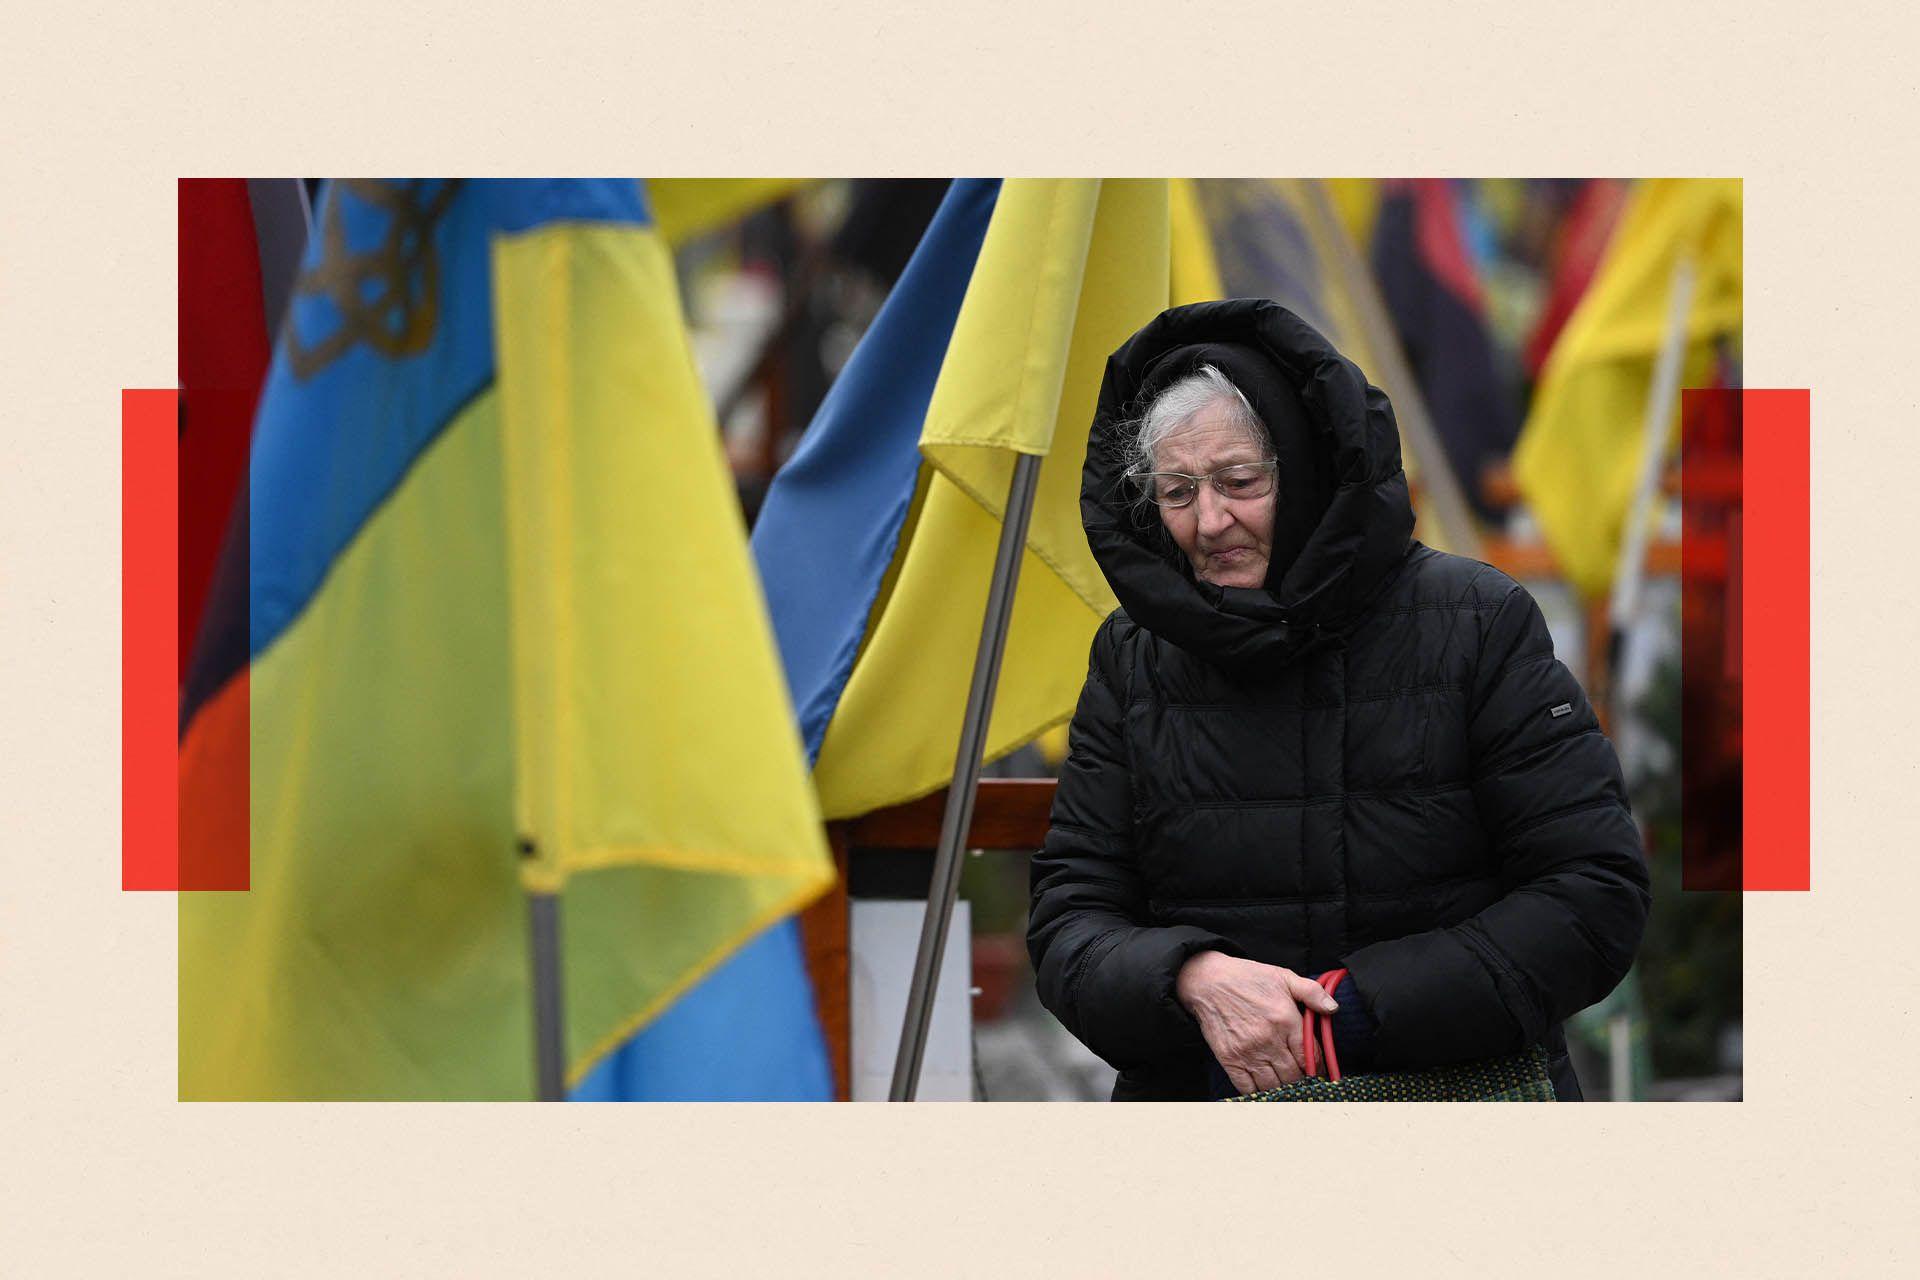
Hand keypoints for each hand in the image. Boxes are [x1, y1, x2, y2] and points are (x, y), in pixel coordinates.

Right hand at [1174, 952, 1339, 1094]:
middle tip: (1302, 1080)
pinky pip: (1248, 1088)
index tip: (1317, 1070)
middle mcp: (1269, 1040)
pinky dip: (1259, 1094)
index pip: (1310, 1056)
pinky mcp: (1230, 1059)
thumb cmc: (1247, 978)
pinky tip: (1265, 1089)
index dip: (1317, 1067)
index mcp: (1285, 1020)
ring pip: (1274, 1086)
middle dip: (1301, 1080)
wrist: (1207, 981)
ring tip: (1285, 1085)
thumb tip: (1333, 1008)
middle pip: (1294, 1076)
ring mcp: (1248, 1052)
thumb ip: (1312, 992)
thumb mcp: (1283, 976)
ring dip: (1283, 1089)